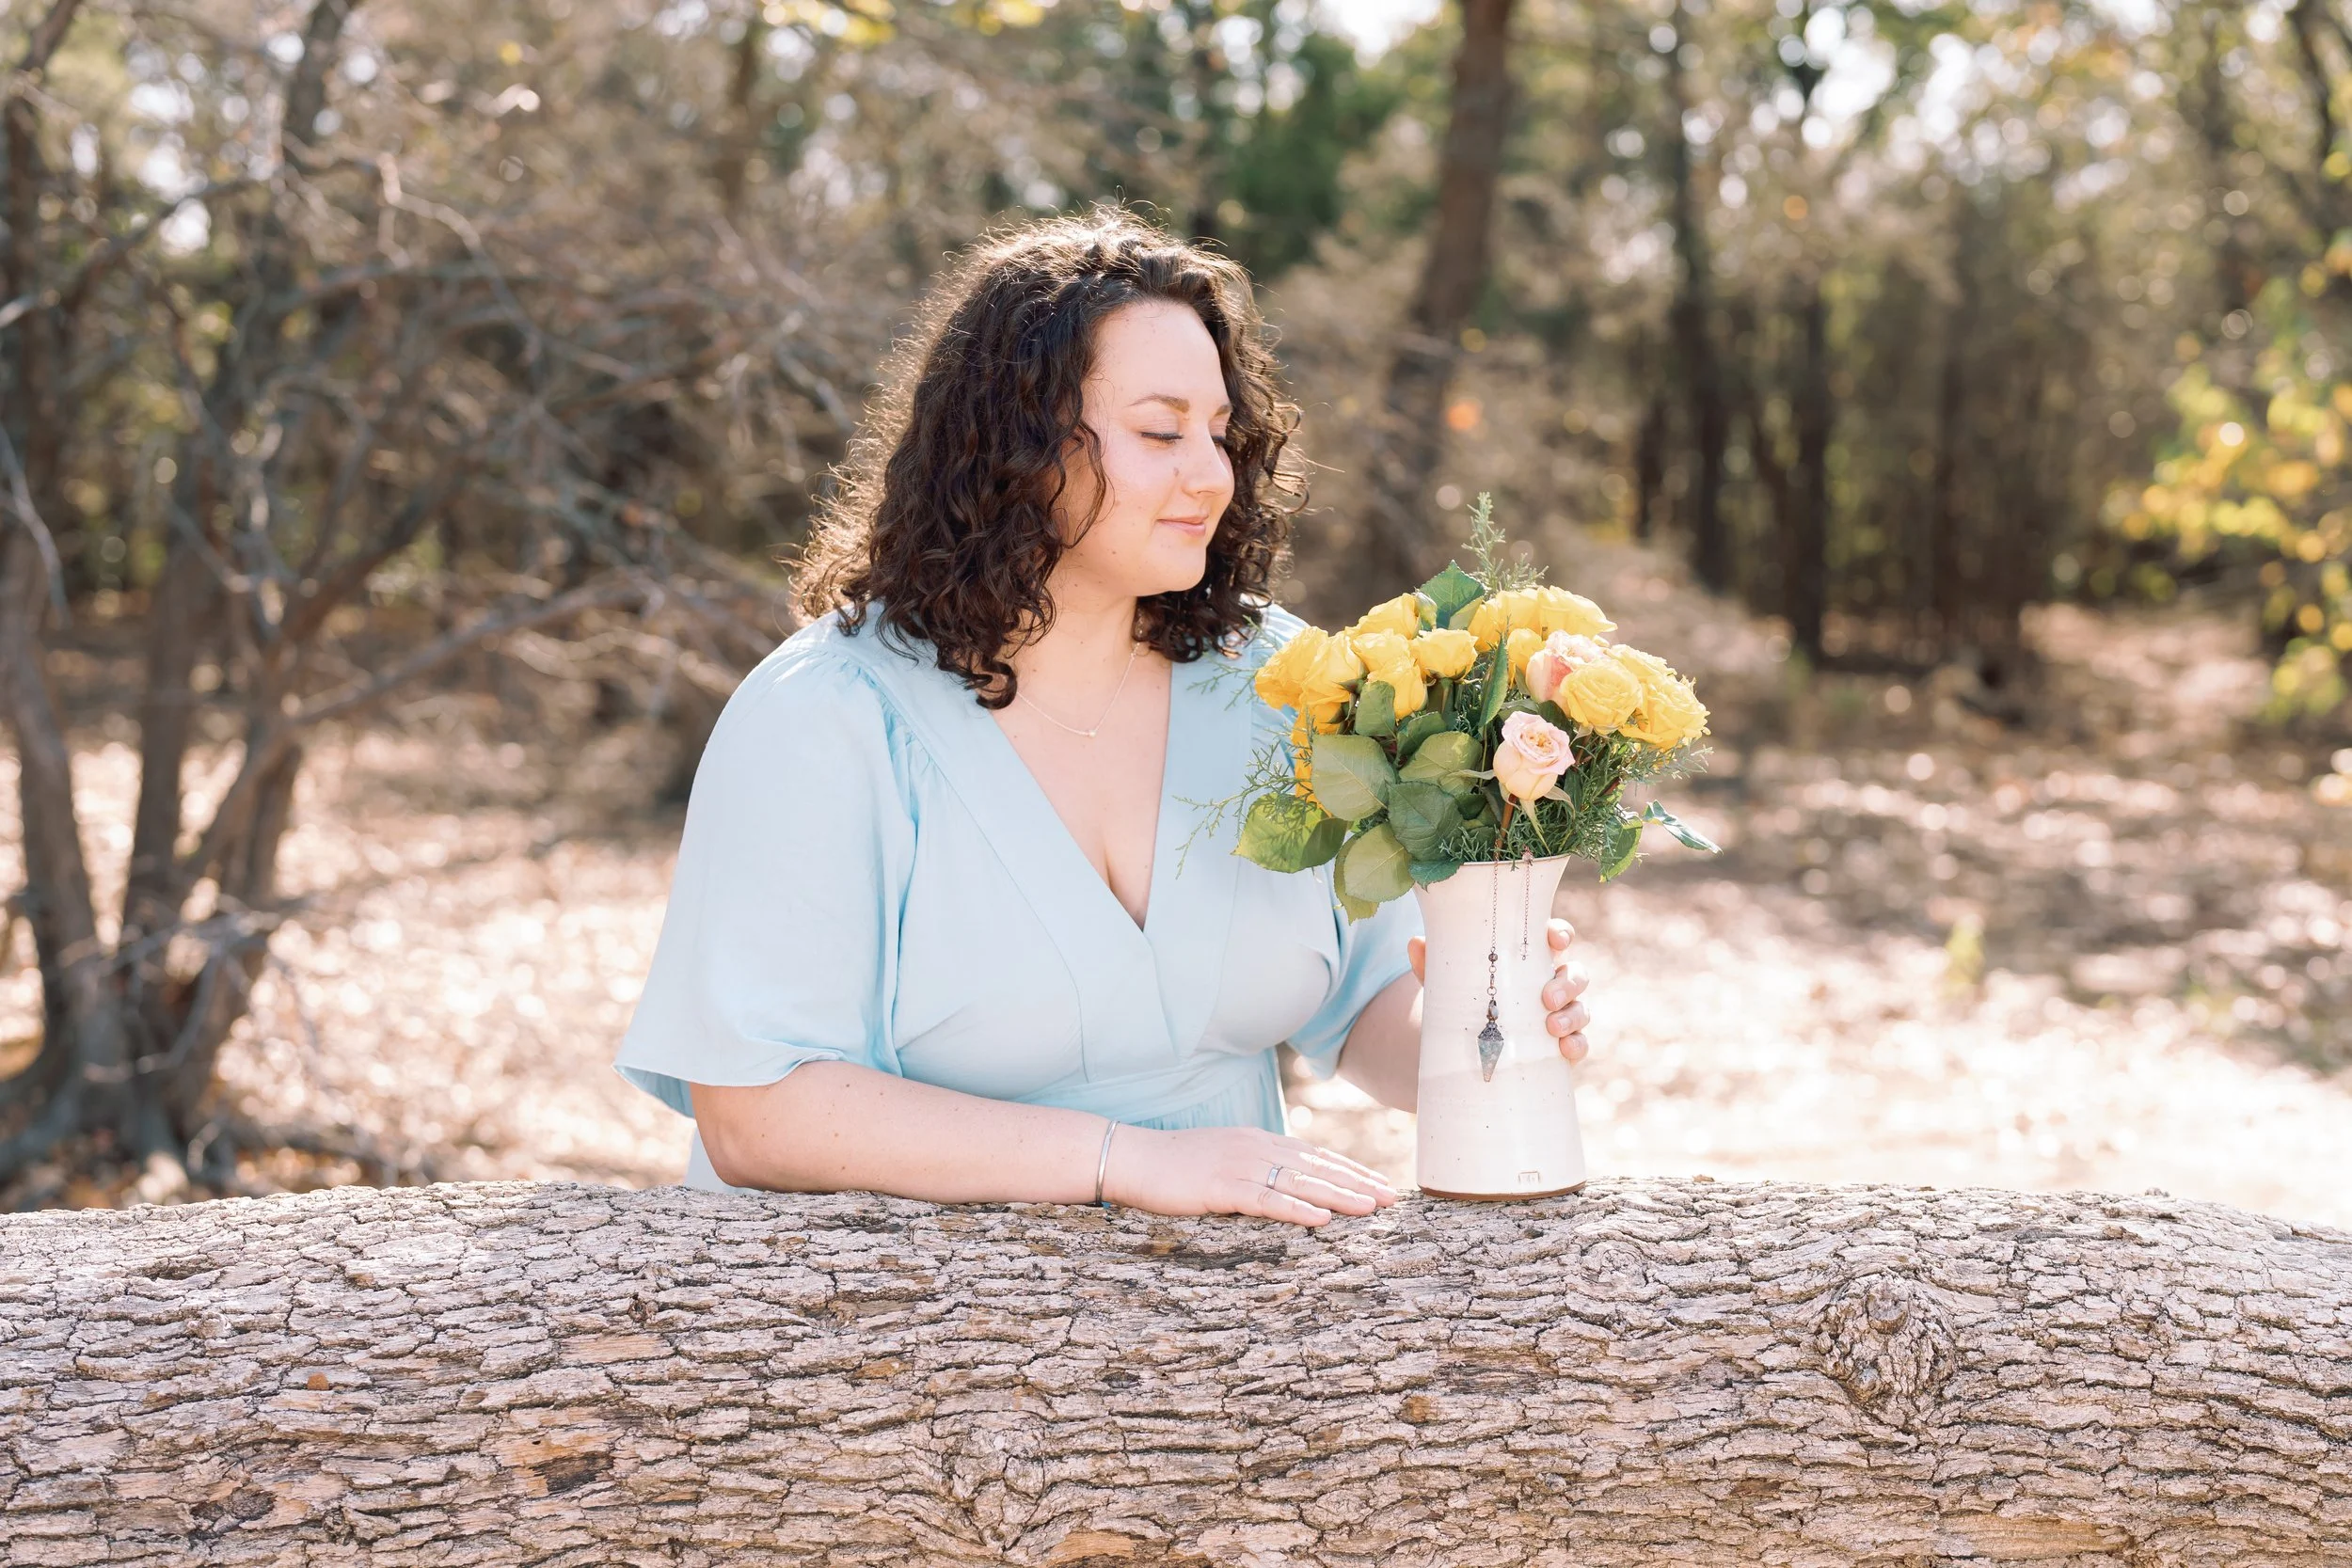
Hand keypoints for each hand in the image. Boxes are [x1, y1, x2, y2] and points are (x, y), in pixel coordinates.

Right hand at [1102, 1124, 1398, 1226]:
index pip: (1315, 1156)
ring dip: (1338, 1196)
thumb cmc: (1174, 1165)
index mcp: (1258, 1141)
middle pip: (1316, 1167)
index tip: (1379, 1185)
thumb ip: (1253, 1168)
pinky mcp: (1220, 1187)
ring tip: (1369, 1208)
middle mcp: (1255, 1148)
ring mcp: (1239, 1165)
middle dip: (1356, 1183)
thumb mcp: (1222, 1160)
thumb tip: (1284, 1186)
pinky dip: (1296, 1209)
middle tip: (1390, 1199)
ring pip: (1300, 1182)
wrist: (1132, 1157)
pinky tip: (1320, 1219)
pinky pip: (1265, 1199)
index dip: (1350, 1171)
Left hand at [1407, 916, 1590, 1064]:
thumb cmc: (1464, 1003)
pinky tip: (1565, 1049)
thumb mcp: (1447, 984)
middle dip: (1568, 981)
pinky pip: (1580, 1042)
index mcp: (1527, 960)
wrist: (1465, 1051)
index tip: (1555, 939)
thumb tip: (1416, 942)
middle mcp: (1550, 983)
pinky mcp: (1561, 1044)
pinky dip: (1577, 1044)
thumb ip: (1433, 964)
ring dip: (1573, 1014)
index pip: (1554, 938)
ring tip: (1552, 1027)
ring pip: (1581, 1007)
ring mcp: (1560, 1014)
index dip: (1561, 933)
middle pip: (1575, 972)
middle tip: (1546, 997)